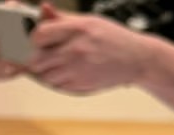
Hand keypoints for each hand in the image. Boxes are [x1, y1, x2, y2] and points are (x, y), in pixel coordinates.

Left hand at [28, 3, 158, 92]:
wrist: (137, 59)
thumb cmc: (112, 38)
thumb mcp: (90, 21)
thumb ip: (62, 18)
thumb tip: (42, 9)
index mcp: (78, 29)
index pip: (39, 35)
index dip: (36, 39)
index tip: (40, 41)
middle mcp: (76, 49)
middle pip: (36, 60)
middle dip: (38, 59)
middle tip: (48, 55)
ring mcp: (76, 69)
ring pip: (43, 76)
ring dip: (47, 72)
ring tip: (62, 63)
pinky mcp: (78, 84)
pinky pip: (55, 86)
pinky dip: (58, 81)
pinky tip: (71, 72)